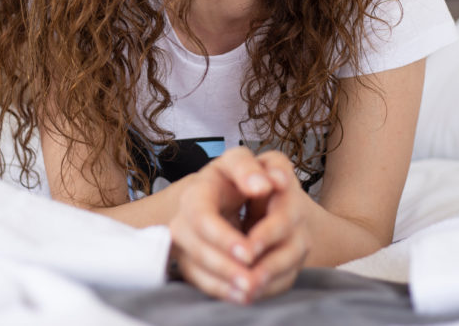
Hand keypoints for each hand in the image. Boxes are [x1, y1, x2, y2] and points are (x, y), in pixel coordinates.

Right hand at [167, 147, 309, 302]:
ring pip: (194, 265)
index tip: (248, 252)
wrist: (239, 197)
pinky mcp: (190, 258)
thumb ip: (267, 168)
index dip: (222, 236)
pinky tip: (243, 295)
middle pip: (195, 245)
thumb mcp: (260, 164)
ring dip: (223, 280)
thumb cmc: (252, 180)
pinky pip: (199, 280)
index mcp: (202, 187)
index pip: (201, 214)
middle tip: (250, 279)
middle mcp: (186, 213)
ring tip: (250, 290)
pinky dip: (221, 290)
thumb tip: (273, 182)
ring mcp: (185, 238)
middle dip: (224, 264)